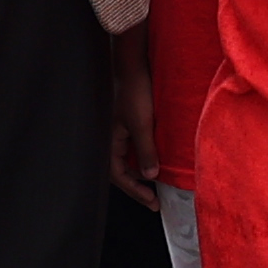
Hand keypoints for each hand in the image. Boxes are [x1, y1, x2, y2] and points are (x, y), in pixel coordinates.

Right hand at [101, 25, 160, 207]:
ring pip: (129, 158)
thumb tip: (150, 174)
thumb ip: (145, 150)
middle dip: (137, 186)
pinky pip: (134, 146)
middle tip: (154, 199)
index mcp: (109, 141)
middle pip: (122, 170)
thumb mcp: (141, 124)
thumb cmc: (134, 92)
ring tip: (157, 183)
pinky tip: (156, 159)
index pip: (118, 175)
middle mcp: (112, 138)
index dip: (135, 191)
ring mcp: (119, 130)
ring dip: (141, 171)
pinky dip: (144, 156)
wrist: (134, 65)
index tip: (151, 201)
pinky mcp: (129, 122)